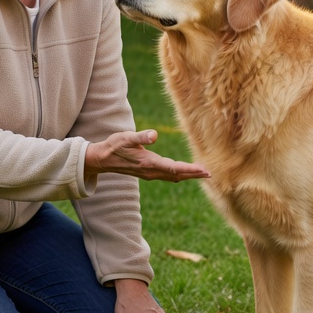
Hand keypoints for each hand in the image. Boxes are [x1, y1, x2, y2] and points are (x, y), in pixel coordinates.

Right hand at [85, 130, 209, 182]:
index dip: (190, 169)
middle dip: (194, 174)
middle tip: (211, 174)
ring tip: (203, 174)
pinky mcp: (148, 173)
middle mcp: (151, 171)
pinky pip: (168, 176)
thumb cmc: (114, 146)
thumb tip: (154, 135)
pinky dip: (180, 175)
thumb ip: (140, 137)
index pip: (174, 168)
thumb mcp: (126, 137)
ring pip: (174, 177)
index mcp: (149, 163)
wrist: (102, 159)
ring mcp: (150, 174)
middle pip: (177, 175)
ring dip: (189, 175)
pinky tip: (186, 173)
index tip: (204, 170)